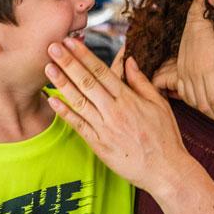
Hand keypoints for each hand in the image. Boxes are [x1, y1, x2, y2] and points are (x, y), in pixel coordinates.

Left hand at [45, 38, 192, 195]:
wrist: (166, 170)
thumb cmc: (165, 137)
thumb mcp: (160, 104)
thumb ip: (142, 82)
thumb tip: (129, 60)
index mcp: (129, 99)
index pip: (102, 72)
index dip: (84, 55)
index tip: (71, 42)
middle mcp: (114, 111)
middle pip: (87, 82)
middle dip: (68, 63)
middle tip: (52, 47)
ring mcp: (105, 129)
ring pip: (79, 102)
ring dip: (62, 84)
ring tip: (48, 68)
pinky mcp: (99, 145)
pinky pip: (78, 126)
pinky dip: (65, 113)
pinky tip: (52, 101)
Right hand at [175, 0, 213, 124]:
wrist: (201, 15)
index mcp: (209, 69)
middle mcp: (193, 72)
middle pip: (203, 104)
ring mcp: (184, 70)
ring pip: (192, 100)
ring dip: (204, 109)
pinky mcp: (180, 67)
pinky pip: (182, 91)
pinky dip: (192, 100)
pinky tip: (203, 100)